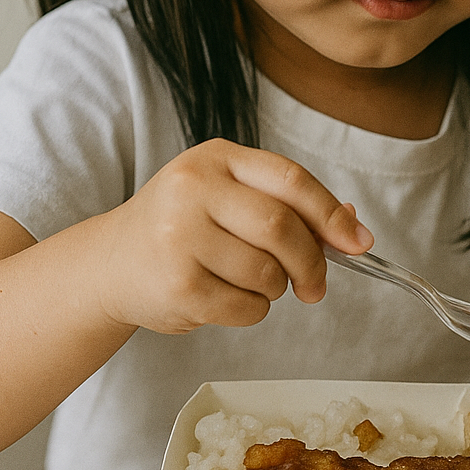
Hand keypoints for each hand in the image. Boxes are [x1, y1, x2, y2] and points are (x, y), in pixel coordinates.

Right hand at [95, 139, 372, 333]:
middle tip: (314, 286)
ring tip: (250, 284)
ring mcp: (179, 236)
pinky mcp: (176, 284)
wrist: (111, 264)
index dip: (331, 214)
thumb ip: (288, 205)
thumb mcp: (229, 198)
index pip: (291, 179)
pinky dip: (253, 311)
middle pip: (283, 228)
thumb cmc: (182, 228)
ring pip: (267, 272)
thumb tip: (354, 227)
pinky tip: (227, 299)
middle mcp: (193, 188)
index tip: (358, 242)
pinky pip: (246, 307)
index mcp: (216, 158)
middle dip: (311, 263)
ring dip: (275, 289)